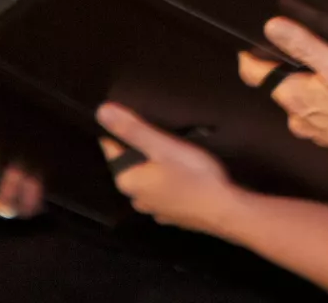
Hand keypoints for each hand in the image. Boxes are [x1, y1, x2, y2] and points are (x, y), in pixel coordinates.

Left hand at [95, 102, 243, 234]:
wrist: (227, 211)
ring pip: (148, 179)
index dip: (124, 131)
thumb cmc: (194, 176)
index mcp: (127, 180)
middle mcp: (135, 198)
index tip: (142, 121)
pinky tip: (186, 176)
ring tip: (177, 153)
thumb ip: (132, 129)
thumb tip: (101, 111)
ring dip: (157, 166)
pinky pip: (164, 192)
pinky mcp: (172, 215)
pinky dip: (171, 183)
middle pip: (131, 164)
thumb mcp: (162, 146)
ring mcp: (154, 209)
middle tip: (164, 136)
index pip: (112, 148)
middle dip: (142, 149)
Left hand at [252, 18, 327, 162]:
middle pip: (277, 88)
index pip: (253, 75)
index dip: (250, 57)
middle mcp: (296, 117)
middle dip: (282, 72)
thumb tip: (271, 26)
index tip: (253, 45)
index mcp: (292, 96)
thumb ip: (303, 45)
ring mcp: (314, 131)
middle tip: (298, 54)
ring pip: (297, 104)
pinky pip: (316, 118)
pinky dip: (321, 106)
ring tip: (322, 75)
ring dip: (304, 90)